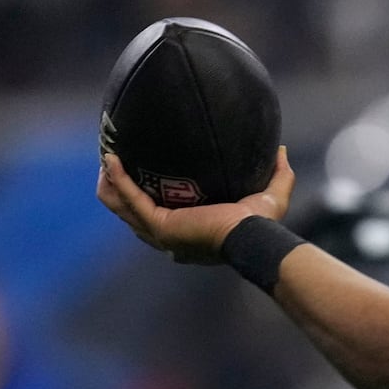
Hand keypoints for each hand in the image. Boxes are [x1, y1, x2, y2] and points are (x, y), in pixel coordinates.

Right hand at [96, 147, 293, 263]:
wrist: (254, 236)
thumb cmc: (263, 225)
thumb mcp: (272, 196)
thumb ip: (279, 174)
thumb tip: (281, 149)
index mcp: (190, 234)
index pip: (159, 219)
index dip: (145, 200)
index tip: (140, 175)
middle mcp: (171, 238)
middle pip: (132, 214)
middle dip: (119, 189)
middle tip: (114, 162)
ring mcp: (161, 234)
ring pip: (123, 208)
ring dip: (111, 184)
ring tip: (107, 158)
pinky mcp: (160, 225)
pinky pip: (130, 199)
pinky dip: (119, 179)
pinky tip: (111, 159)